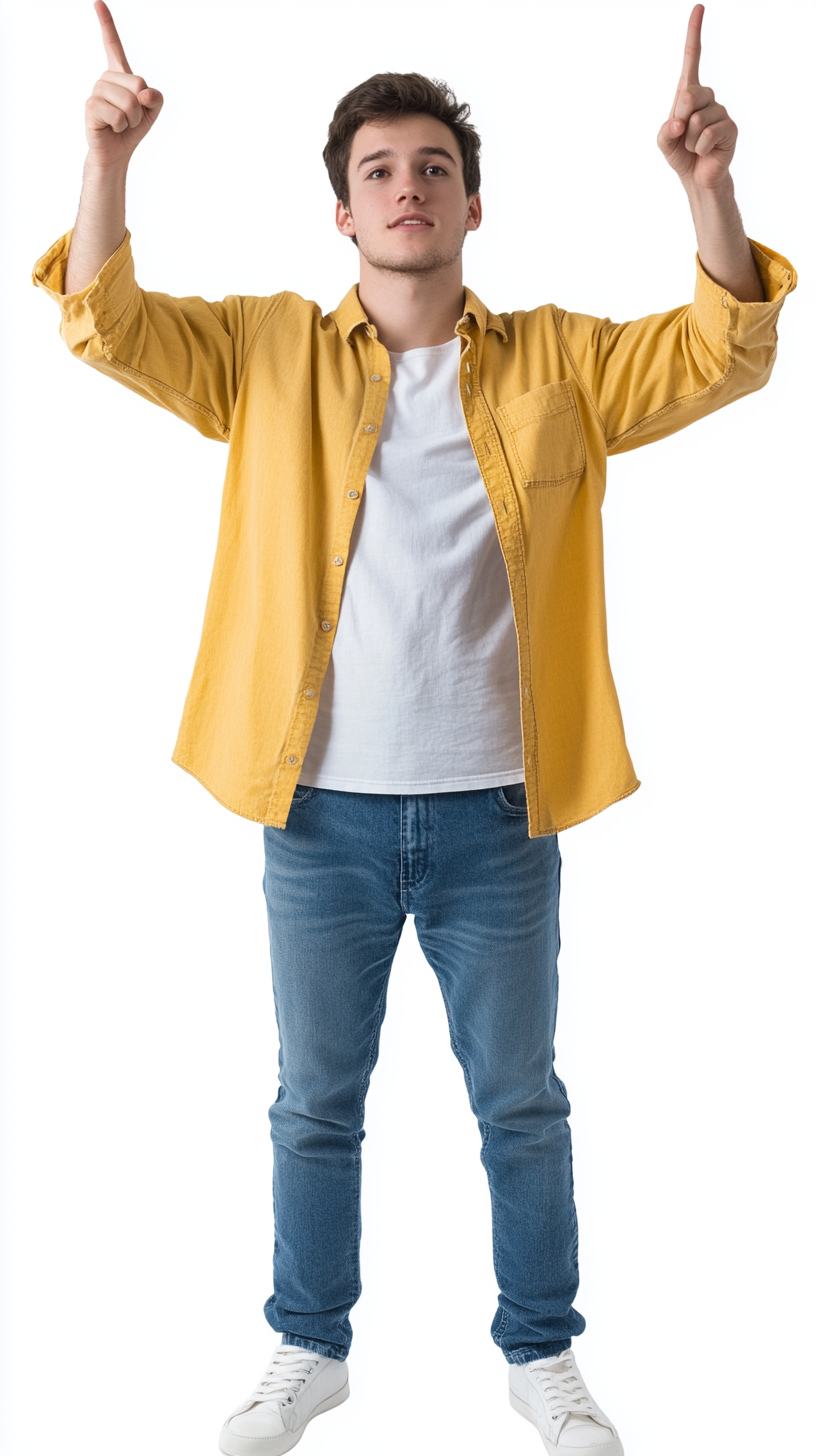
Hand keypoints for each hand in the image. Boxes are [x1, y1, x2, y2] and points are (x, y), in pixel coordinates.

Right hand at [84, 1, 162, 166]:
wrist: (116, 152)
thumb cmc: (132, 129)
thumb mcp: (152, 111)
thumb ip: (156, 97)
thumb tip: (145, 94)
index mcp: (120, 74)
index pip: (113, 45)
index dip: (106, 24)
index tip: (98, 2)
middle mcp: (106, 78)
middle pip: (138, 84)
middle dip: (141, 108)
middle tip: (130, 118)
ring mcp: (97, 91)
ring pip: (129, 102)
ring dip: (131, 119)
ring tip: (121, 124)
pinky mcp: (91, 106)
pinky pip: (118, 115)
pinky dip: (121, 126)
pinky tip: (112, 128)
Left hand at [657, 5, 737, 191]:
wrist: (696, 177)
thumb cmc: (680, 153)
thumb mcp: (664, 140)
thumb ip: (665, 129)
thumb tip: (680, 122)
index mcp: (689, 93)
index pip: (692, 59)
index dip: (694, 34)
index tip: (698, 8)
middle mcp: (707, 97)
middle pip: (688, 95)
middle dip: (679, 119)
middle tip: (682, 135)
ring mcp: (720, 111)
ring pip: (696, 120)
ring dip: (688, 140)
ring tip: (693, 146)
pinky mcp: (730, 128)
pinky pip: (706, 135)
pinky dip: (699, 148)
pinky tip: (704, 151)